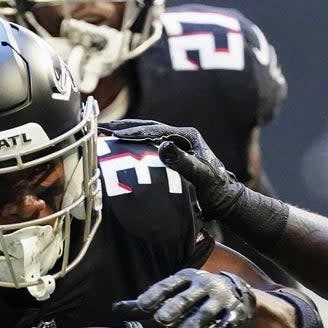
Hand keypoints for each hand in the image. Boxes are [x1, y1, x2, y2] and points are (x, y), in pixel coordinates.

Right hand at [99, 120, 242, 219]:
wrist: (227, 202)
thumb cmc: (216, 191)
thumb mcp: (200, 176)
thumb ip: (182, 161)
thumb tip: (161, 145)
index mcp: (187, 136)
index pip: (154, 131)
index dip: (132, 132)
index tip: (112, 134)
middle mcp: (182, 137)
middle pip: (147, 127)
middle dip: (123, 127)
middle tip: (100, 126)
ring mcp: (178, 145)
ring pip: (147, 135)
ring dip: (126, 133)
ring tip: (104, 133)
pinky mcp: (175, 155)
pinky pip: (150, 146)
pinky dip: (133, 145)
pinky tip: (120, 149)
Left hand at [115, 269, 255, 327]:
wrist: (235, 293)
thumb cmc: (192, 296)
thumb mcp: (172, 294)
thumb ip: (145, 304)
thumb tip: (114, 309)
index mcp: (186, 278)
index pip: (169, 285)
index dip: (155, 294)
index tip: (142, 304)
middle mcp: (204, 285)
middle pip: (188, 297)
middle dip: (175, 307)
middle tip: (161, 319)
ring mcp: (220, 299)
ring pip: (206, 312)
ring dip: (194, 324)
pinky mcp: (234, 314)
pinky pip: (223, 326)